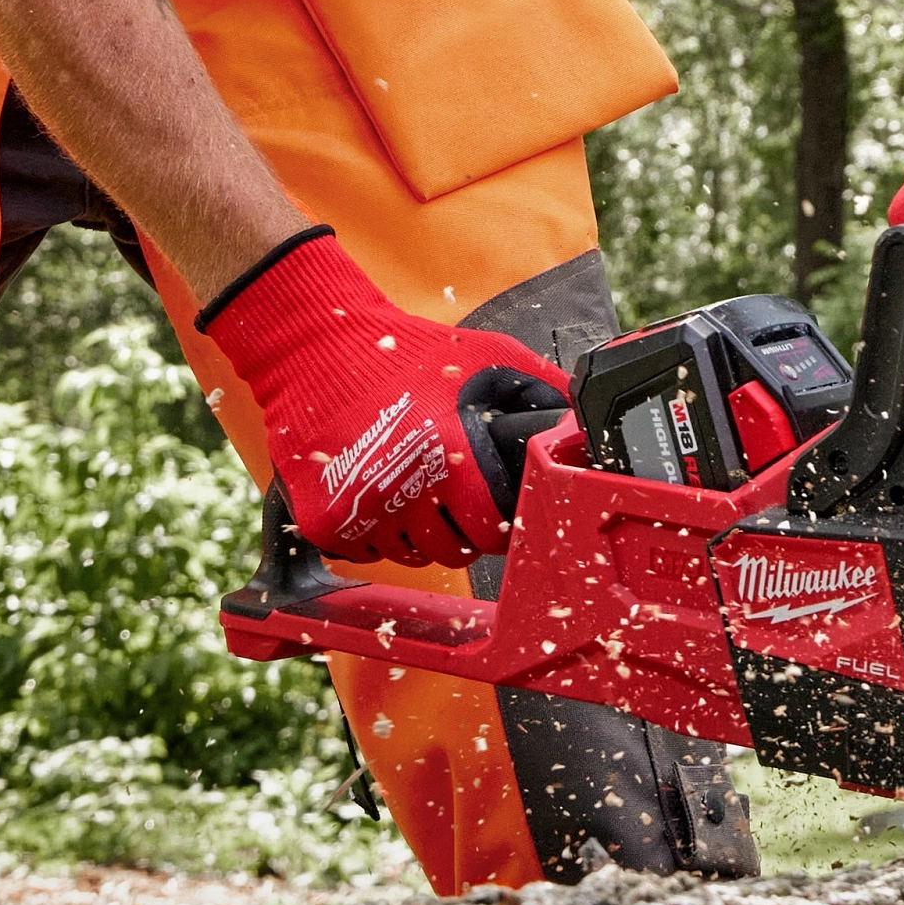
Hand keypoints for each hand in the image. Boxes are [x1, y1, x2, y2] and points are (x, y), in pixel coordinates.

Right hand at [201, 231, 570, 566]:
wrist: (320, 349)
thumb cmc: (407, 351)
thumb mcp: (487, 357)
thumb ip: (541, 389)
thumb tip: (584, 420)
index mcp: (450, 458)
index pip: (492, 531)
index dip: (499, 521)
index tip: (494, 505)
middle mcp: (403, 492)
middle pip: (454, 551)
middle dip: (463, 529)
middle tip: (455, 494)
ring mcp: (360, 512)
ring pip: (411, 555)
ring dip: (419, 532)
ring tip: (415, 483)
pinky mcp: (325, 522)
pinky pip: (366, 553)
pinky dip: (375, 532)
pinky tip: (379, 489)